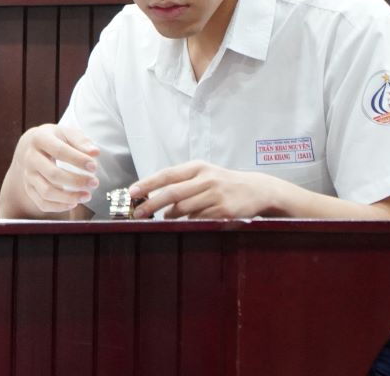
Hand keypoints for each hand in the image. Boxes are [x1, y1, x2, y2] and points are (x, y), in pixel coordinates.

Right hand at [4, 124, 100, 215]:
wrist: (33, 146)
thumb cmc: (56, 139)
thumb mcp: (66, 132)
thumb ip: (81, 140)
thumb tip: (94, 152)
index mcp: (40, 139)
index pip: (59, 151)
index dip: (78, 160)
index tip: (94, 166)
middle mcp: (30, 158)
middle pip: (53, 174)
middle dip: (76, 181)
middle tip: (94, 183)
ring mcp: (28, 174)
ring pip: (46, 192)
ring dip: (69, 197)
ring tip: (87, 196)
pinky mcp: (29, 188)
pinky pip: (42, 203)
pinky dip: (59, 206)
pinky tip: (74, 203)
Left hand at [129, 161, 283, 218]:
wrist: (257, 189)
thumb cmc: (223, 183)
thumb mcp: (204, 175)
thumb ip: (182, 183)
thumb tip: (155, 198)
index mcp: (198, 167)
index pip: (167, 174)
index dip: (148, 183)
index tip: (132, 191)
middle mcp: (206, 179)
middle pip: (172, 193)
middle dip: (151, 204)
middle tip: (138, 212)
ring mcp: (215, 195)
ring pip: (184, 208)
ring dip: (170, 216)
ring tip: (166, 218)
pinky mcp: (224, 211)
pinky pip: (198, 219)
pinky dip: (189, 222)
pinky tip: (188, 222)